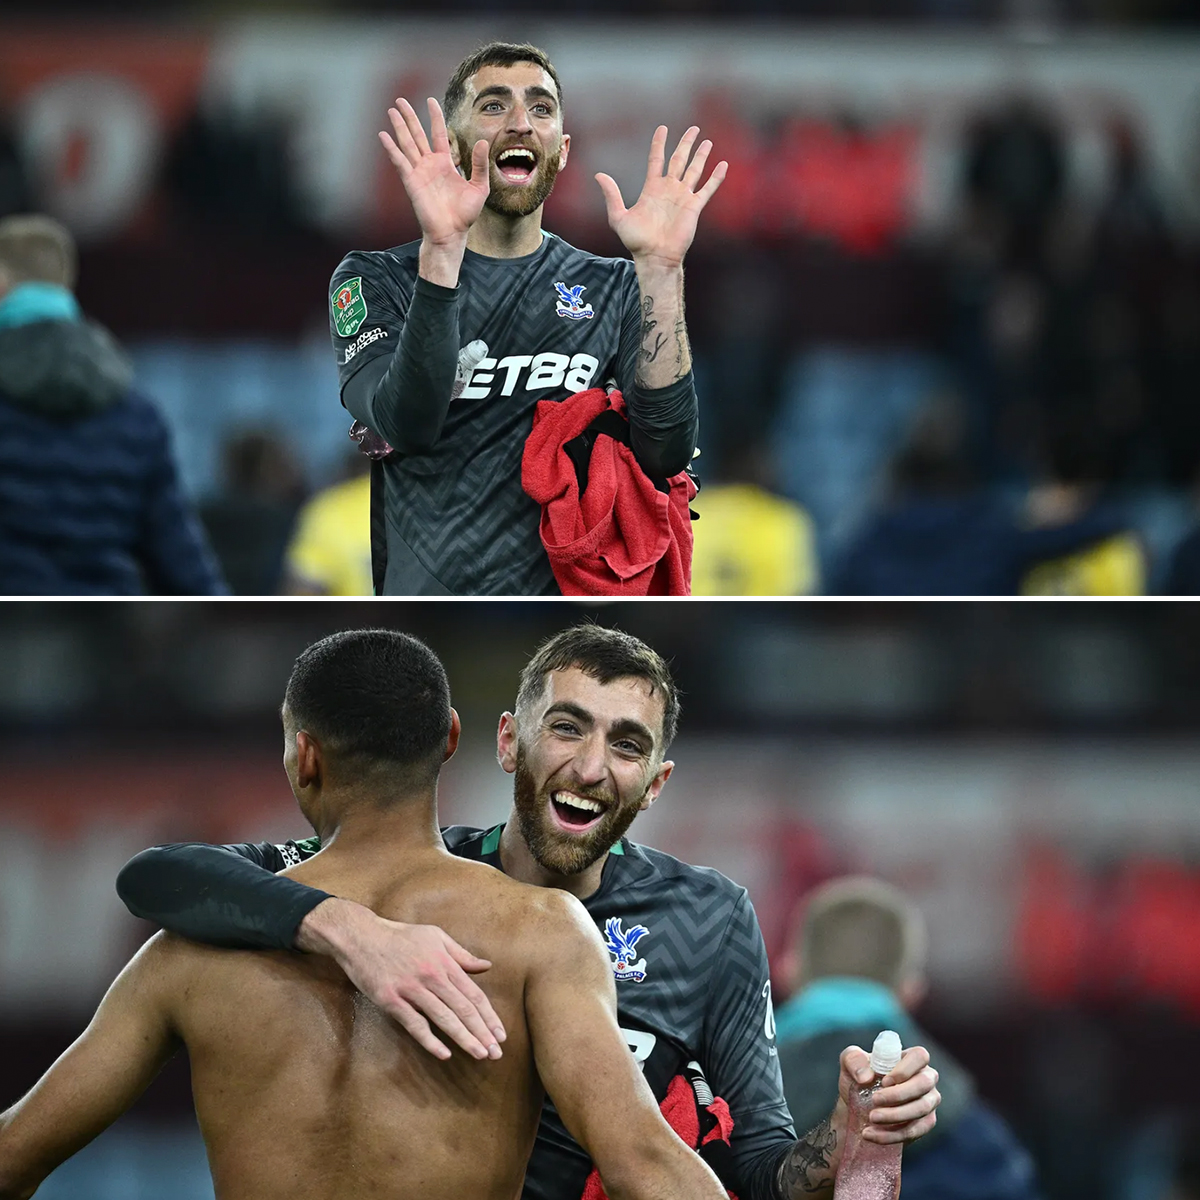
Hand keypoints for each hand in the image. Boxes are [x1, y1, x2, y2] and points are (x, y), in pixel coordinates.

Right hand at [297, 897, 506, 1060]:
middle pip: (462, 1008)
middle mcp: (432, 976)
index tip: (500, 1034)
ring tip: (480, 1055)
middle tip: (496, 1053)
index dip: (489, 1016)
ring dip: (463, 1038)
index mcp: (444, 962)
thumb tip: (487, 966)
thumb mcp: (435, 937)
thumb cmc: (401, 937)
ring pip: (443, 1018)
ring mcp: (411, 989)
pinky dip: (430, 1040)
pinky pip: (414, 1024)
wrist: (362, 937)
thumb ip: (461, 954)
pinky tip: (444, 1053)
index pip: (473, 994)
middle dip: (482, 1032)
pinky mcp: (391, 1000)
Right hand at [379, 97, 489, 247]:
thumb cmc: (465, 214)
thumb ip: (479, 164)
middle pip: (417, 134)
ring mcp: (419, 172)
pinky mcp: (411, 182)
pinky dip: (391, 149)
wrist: (452, 233)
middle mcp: (429, 164)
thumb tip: (483, 141)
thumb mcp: (479, 187)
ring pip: (407, 144)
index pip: (438, 133)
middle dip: (409, 116)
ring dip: (399, 127)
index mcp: (445, 163)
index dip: (435, 117)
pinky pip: (400, 162)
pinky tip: (383, 136)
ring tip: (392, 110)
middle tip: (400, 100)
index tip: (430, 100)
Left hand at [595, 126, 726, 270]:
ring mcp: (682, 197)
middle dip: (686, 143)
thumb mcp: (618, 217)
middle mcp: (669, 189)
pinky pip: (707, 189)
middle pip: (679, 159)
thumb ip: (612, 195)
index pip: (656, 159)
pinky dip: (716, 177)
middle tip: (693, 128)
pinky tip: (723, 165)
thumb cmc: (636, 241)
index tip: (663, 128)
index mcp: (652, 189)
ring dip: (701, 156)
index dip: (659, 144)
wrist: (655, 257)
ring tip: (707, 141)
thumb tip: (599, 175)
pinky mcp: (694, 207)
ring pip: (694, 170)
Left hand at [835, 1044, 939, 1145]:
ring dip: (895, 1116)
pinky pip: (915, 1130)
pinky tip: (872, 1134)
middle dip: (898, 1094)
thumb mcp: (849, 1062)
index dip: (904, 1069)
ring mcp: (928, 1101)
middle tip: (874, 1100)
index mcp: (910, 1058)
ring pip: (921, 1109)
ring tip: (871, 1118)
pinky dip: (892, 1135)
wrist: (857, 1107)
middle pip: (924, 1083)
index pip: (919, 1056)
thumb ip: (853, 1059)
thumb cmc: (858, 1078)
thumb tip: (865, 1076)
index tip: (884, 1081)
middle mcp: (925, 1077)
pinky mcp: (925, 1123)